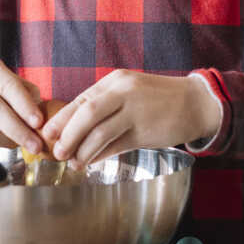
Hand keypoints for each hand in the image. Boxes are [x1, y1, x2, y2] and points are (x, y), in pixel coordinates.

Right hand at [0, 54, 44, 150]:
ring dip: (9, 140)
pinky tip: (7, 140)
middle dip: (19, 131)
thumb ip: (23, 89)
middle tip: (36, 145)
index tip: (39, 123)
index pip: (9, 87)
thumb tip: (39, 113)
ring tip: (23, 143)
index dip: (25, 107)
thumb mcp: (1, 73)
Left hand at [39, 71, 221, 167]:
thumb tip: (74, 131)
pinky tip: (91, 162)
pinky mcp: (145, 131)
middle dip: (67, 135)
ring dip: (82, 150)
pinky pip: (116, 145)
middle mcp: (124, 92)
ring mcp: (135, 111)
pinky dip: (100, 155)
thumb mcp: (129, 95)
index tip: (47, 134)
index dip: (61, 119)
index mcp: (115, 81)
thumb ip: (104, 110)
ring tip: (73, 162)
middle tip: (56, 151)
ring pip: (100, 132)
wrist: (196, 103)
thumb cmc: (158, 101)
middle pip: (86, 114)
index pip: (81, 100)